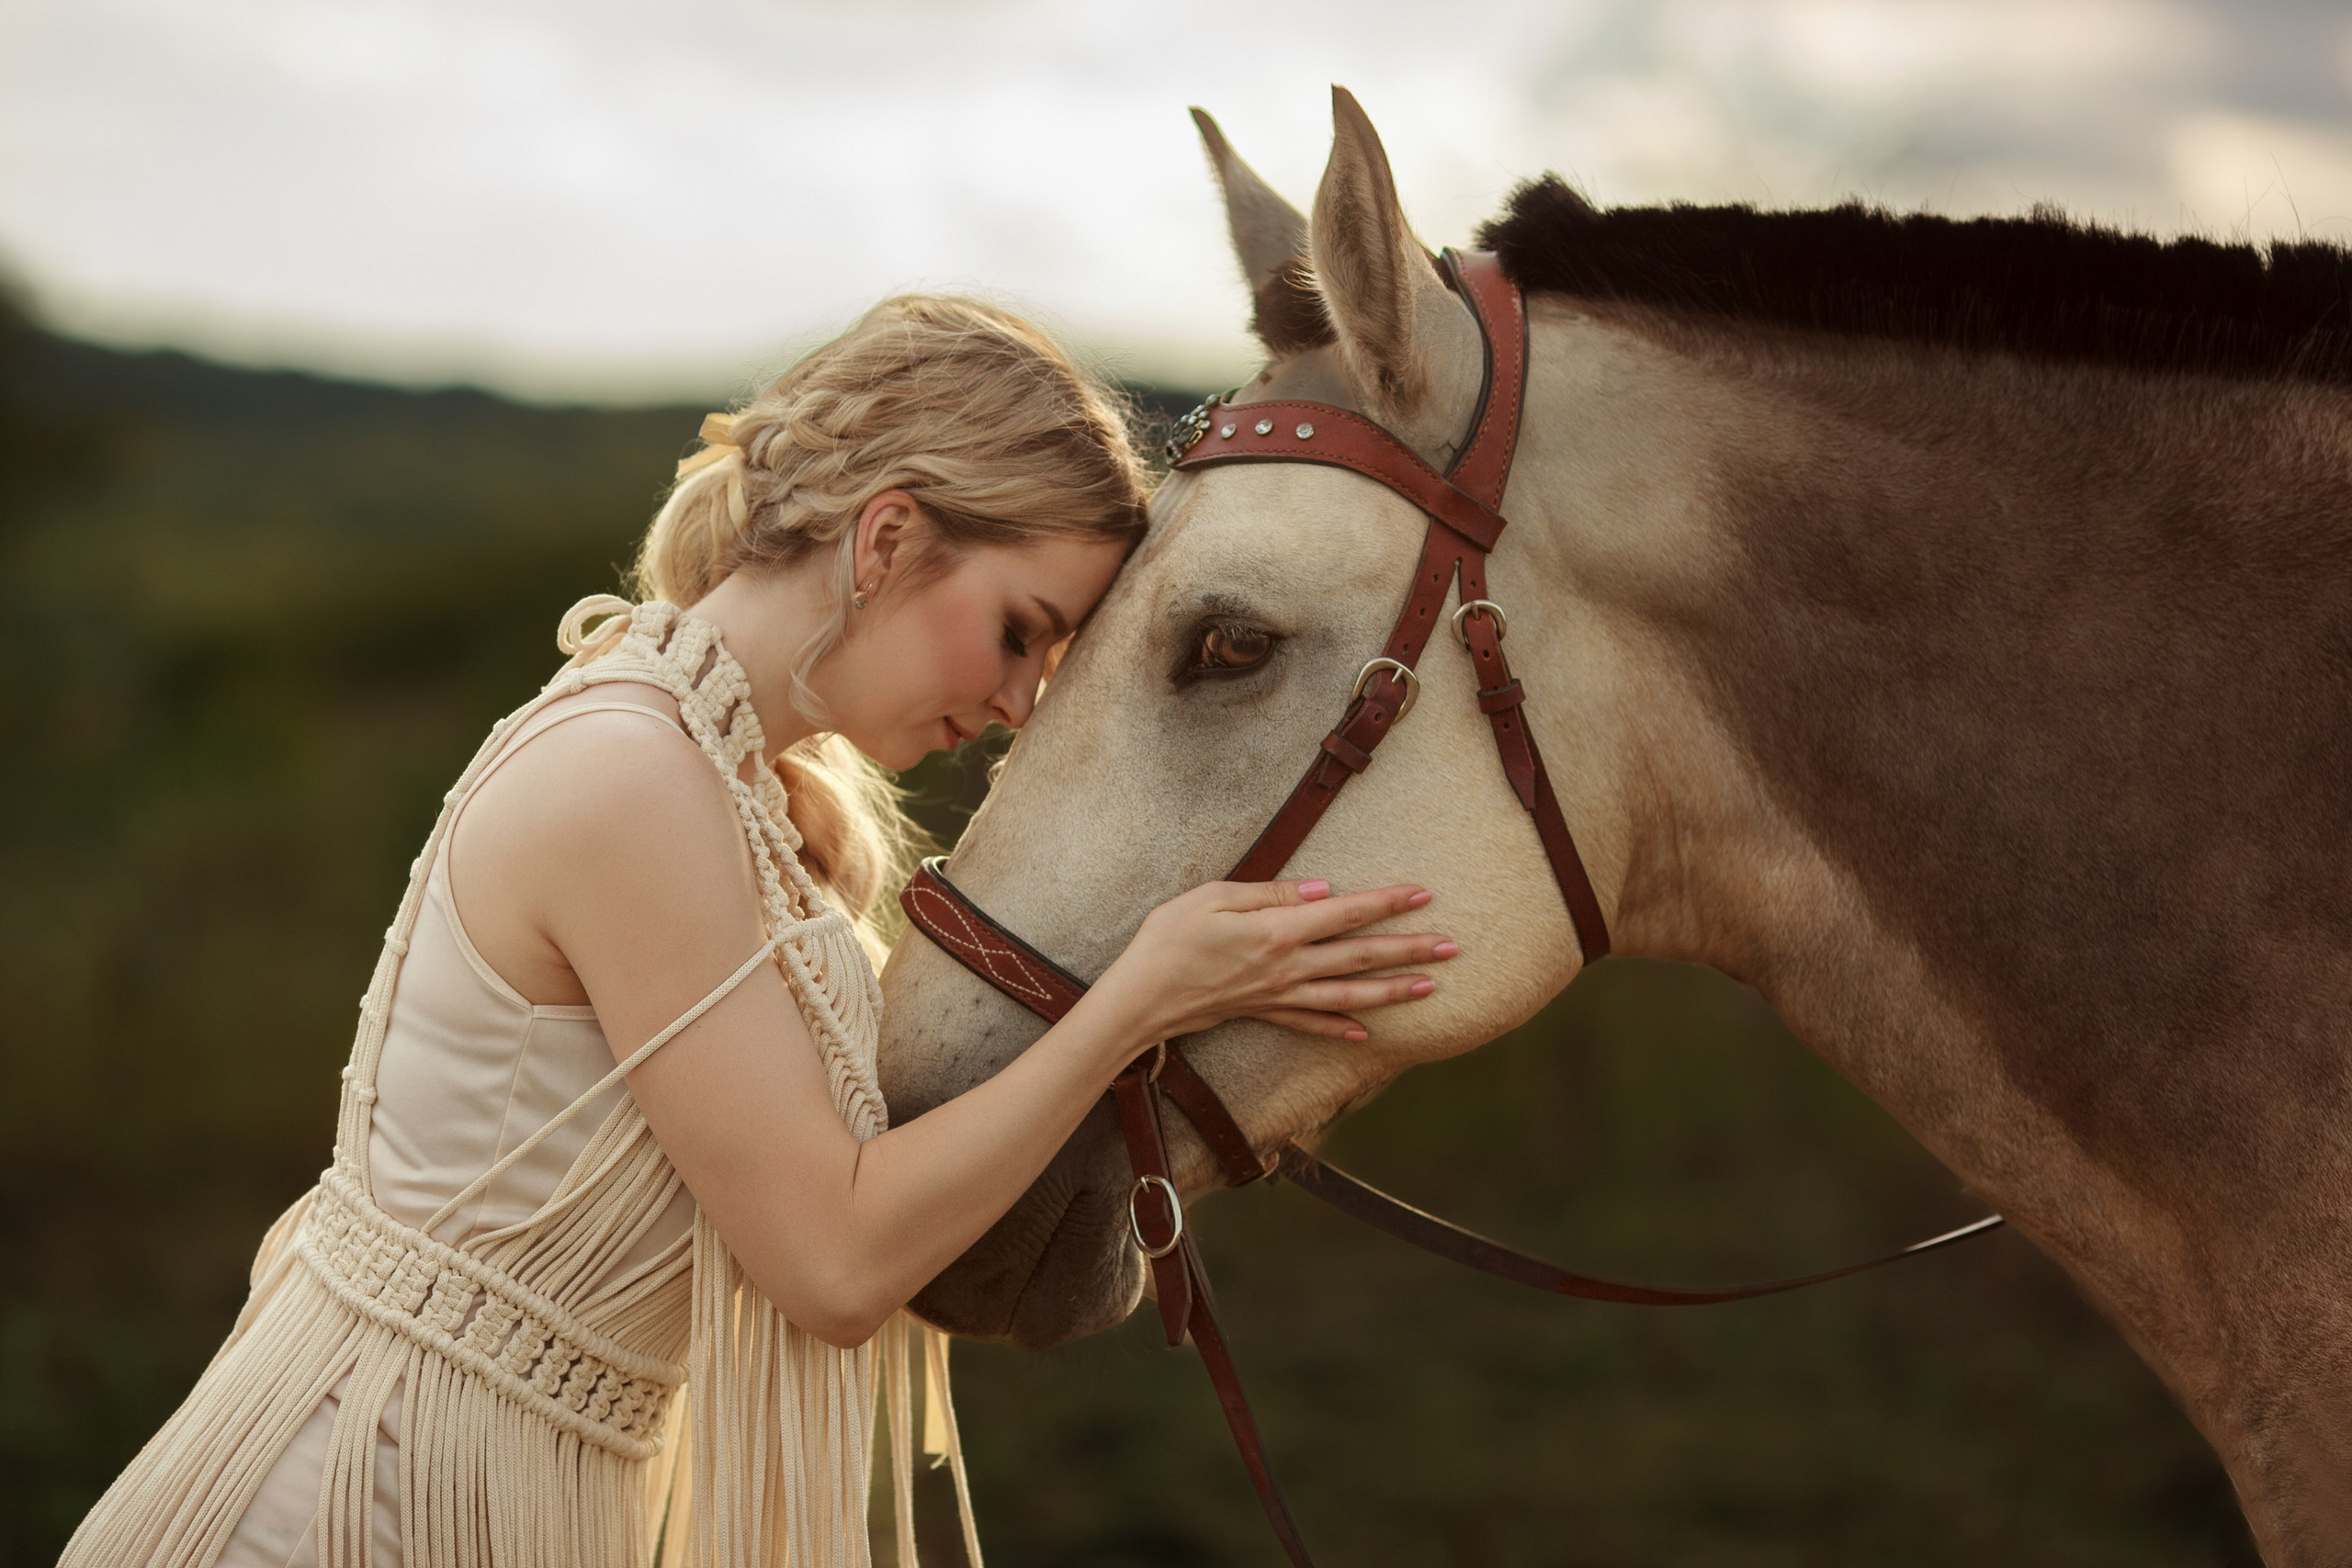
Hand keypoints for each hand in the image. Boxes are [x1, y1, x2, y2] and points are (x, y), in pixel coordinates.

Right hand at [1092, 879, 1457, 1044]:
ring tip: (1431, 987)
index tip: (1424, 893)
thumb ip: (1271, 892)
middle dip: (1408, 950)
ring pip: (1347, 995)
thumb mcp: (1213, 896)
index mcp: (1277, 930)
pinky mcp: (1262, 1013)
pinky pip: (1310, 1024)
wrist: (1139, 999)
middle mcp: (1286, 967)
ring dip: (1392, 991)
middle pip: (1359, 957)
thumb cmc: (1167, 938)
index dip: (1387, 902)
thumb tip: (1322, 889)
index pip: (1345, 912)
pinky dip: (1340, 1029)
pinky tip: (1367, 1033)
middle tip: (1454, 946)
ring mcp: (1277, 996)